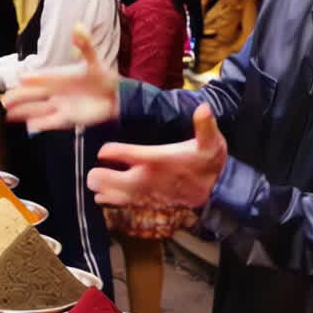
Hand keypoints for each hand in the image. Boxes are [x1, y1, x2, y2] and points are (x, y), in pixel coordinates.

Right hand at [3, 25, 118, 128]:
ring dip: (23, 112)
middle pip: (33, 95)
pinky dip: (41, 124)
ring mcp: (60, 106)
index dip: (32, 79)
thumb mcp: (94, 60)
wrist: (115, 97)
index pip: (42, 78)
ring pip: (37, 109)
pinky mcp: (68, 119)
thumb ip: (85, 45)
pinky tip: (29, 126)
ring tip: (8, 114)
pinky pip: (51, 122)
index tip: (22, 78)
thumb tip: (79, 27)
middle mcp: (56, 92)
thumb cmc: (103, 78)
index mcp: (59, 77)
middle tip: (4, 100)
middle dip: (18, 97)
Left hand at [87, 104, 226, 208]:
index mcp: (155, 159)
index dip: (108, 151)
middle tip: (95, 168)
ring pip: (111, 195)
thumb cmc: (209, 164)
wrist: (216, 191)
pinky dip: (109, 200)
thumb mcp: (211, 142)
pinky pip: (121, 204)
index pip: (121, 153)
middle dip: (97, 174)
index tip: (105, 150)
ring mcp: (144, 193)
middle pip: (107, 179)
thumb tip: (204, 108)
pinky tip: (103, 195)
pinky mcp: (146, 202)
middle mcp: (145, 177)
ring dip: (101, 189)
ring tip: (95, 182)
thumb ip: (205, 125)